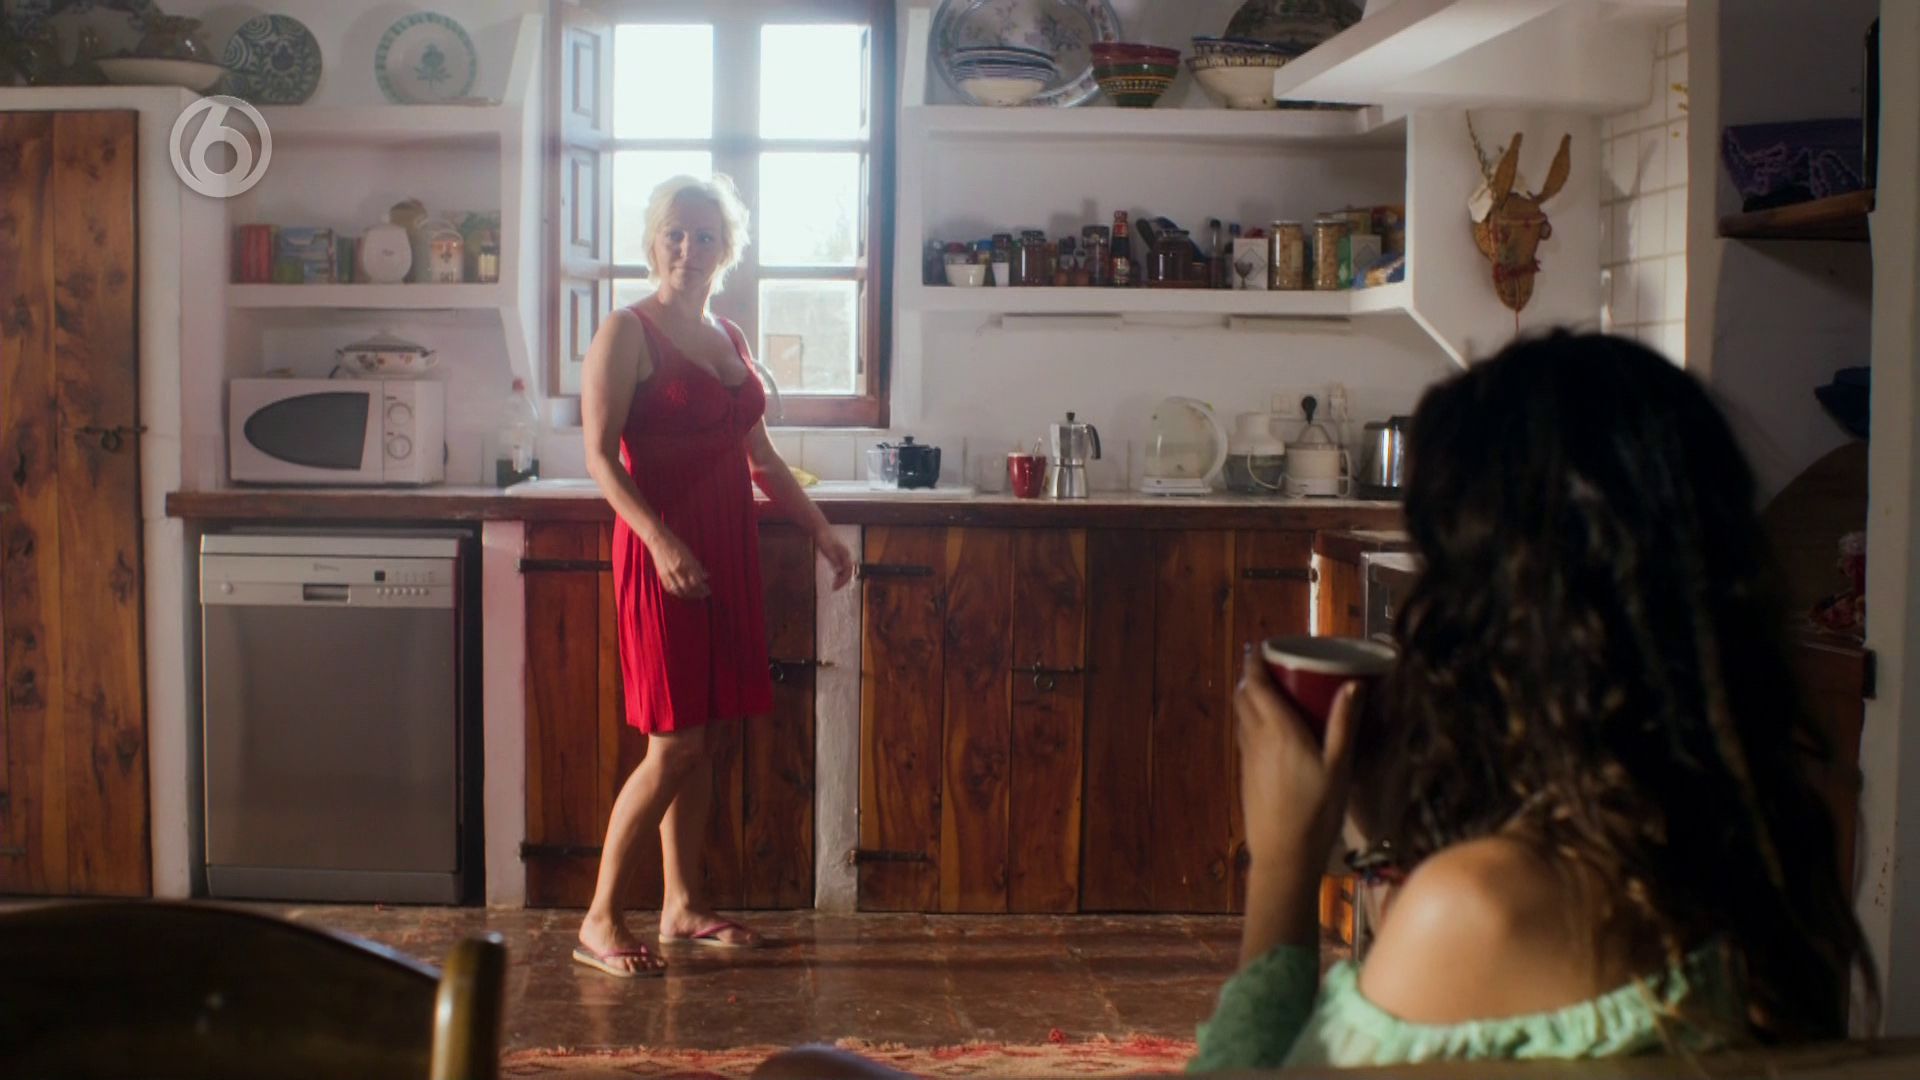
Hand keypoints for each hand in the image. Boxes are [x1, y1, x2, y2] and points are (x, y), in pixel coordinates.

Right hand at [650, 532, 710, 598]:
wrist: (659, 542)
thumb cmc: (677, 545)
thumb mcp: (690, 554)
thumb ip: (697, 566)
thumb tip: (706, 576)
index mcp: (686, 564)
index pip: (697, 581)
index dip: (703, 588)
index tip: (708, 590)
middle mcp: (678, 570)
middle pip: (689, 588)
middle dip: (698, 593)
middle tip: (703, 594)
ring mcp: (669, 574)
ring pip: (680, 590)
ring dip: (689, 595)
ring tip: (695, 596)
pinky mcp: (662, 576)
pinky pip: (670, 588)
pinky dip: (677, 593)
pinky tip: (683, 594)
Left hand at [817, 532, 855, 590]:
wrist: (821, 530)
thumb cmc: (823, 539)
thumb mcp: (827, 550)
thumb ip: (833, 559)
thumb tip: (839, 569)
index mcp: (845, 554)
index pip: (848, 571)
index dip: (843, 580)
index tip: (835, 587)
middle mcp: (846, 555)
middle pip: (849, 572)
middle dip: (843, 581)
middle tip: (834, 588)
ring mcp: (843, 555)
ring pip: (846, 570)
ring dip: (842, 579)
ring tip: (834, 585)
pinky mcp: (839, 556)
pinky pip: (842, 568)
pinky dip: (839, 574)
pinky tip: (834, 578)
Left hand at [1234, 647, 1359, 868]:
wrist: (1284, 854)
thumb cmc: (1317, 811)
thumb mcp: (1339, 766)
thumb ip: (1343, 724)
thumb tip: (1352, 685)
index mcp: (1278, 730)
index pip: (1256, 685)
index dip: (1254, 664)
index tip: (1260, 648)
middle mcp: (1256, 739)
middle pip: (1243, 697)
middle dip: (1250, 677)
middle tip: (1268, 666)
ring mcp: (1247, 758)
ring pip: (1240, 717)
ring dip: (1247, 698)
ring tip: (1266, 691)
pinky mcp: (1246, 774)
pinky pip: (1243, 736)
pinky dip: (1250, 721)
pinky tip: (1266, 730)